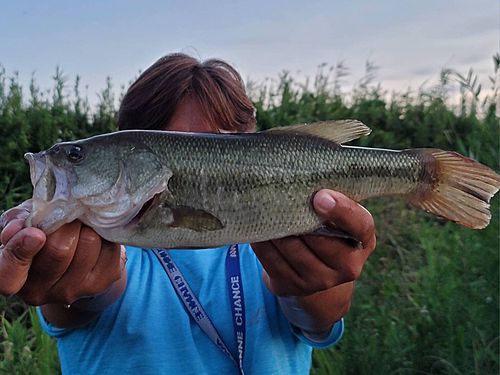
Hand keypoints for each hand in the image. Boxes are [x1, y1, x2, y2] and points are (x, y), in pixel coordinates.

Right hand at [0, 200, 125, 308]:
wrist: (78, 255)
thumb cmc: (44, 233)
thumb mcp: (24, 223)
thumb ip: (17, 221)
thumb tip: (17, 229)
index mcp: (12, 276)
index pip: (7, 275)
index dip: (20, 252)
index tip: (36, 233)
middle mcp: (40, 291)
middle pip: (59, 250)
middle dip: (67, 223)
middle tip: (69, 215)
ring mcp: (72, 291)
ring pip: (89, 243)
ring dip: (88, 225)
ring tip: (82, 224)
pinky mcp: (102, 283)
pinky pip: (110, 247)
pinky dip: (105, 233)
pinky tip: (98, 234)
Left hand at [252, 189, 375, 328]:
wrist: (318, 271)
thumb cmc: (328, 229)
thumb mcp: (339, 216)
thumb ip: (330, 200)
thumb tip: (303, 179)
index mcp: (363, 241)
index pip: (360, 225)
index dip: (341, 211)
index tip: (320, 197)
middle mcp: (347, 266)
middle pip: (319, 239)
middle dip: (298, 217)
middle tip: (279, 196)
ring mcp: (320, 281)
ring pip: (292, 249)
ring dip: (276, 229)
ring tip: (263, 208)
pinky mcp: (293, 287)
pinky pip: (272, 261)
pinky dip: (263, 243)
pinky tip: (257, 229)